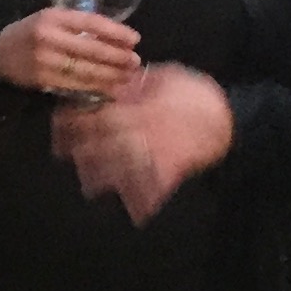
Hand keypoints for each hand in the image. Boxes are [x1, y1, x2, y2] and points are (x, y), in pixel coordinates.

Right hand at [0, 6, 143, 98]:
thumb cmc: (31, 33)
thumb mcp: (51, 19)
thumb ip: (78, 25)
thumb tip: (117, 39)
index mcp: (52, 17)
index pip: (90, 22)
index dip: (115, 32)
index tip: (135, 39)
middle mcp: (48, 37)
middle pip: (91, 48)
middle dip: (117, 57)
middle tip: (135, 62)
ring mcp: (44, 60)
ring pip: (85, 69)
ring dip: (110, 75)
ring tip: (127, 77)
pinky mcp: (42, 79)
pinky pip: (75, 85)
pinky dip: (96, 88)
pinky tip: (110, 89)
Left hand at [50, 64, 234, 223]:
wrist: (231, 117)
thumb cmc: (196, 92)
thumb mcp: (163, 76)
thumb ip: (135, 82)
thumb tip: (110, 82)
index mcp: (137, 106)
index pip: (94, 113)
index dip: (71, 119)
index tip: (59, 123)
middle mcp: (141, 130)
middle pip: (99, 142)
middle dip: (77, 148)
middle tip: (62, 152)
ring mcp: (156, 151)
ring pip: (119, 168)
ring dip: (101, 178)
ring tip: (90, 186)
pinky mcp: (173, 169)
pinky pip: (155, 190)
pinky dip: (144, 204)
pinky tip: (136, 214)